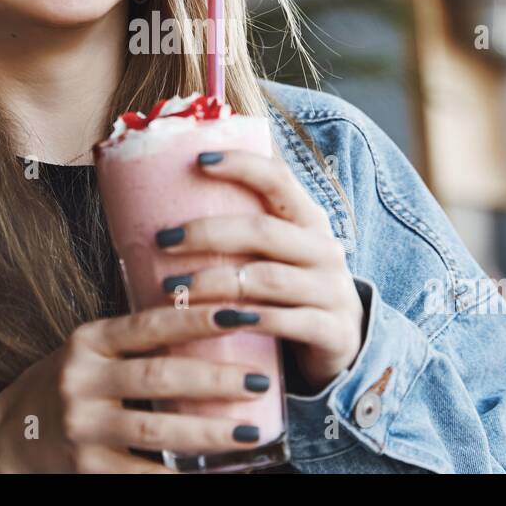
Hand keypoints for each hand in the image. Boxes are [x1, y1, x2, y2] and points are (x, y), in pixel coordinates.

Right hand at [0, 304, 279, 472]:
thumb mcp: (89, 351)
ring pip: (156, 428)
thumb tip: (210, 317)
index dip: (198, 319)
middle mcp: (81, 380)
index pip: (150, 324)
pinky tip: (213, 474)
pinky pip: (143, 473)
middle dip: (216, 379)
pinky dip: (181, 475)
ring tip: (250, 432)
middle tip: (259, 381)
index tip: (243, 314)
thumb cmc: (65, 386)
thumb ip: (134, 340)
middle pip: (160, 376)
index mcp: (88, 341)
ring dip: (209, 431)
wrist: (6, 439)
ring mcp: (82, 427)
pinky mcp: (86, 470)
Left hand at [157, 149, 364, 393]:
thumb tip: (162, 203)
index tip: (198, 161)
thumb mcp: (275, 255)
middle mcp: (325, 249)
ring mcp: (332, 291)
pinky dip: (251, 321)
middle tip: (163, 240)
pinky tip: (219, 323)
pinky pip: (287, 323)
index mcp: (309, 220)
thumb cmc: (290, 289)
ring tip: (174, 288)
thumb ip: (241, 231)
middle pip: (263, 231)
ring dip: (216, 282)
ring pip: (268, 280)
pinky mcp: (334, 331)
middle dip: (208, 233)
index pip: (279, 179)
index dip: (242, 165)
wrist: (343, 344)